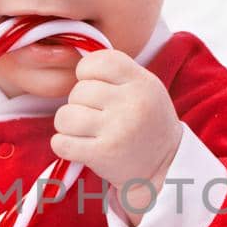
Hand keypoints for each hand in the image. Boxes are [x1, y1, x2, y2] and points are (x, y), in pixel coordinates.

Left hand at [50, 48, 181, 221]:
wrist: (165, 166)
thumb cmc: (148, 122)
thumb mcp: (145, 88)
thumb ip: (117, 73)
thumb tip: (76, 60)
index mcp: (142, 82)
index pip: (98, 61)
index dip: (86, 72)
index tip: (93, 85)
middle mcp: (131, 103)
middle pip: (78, 91)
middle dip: (79, 104)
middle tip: (95, 117)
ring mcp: (117, 129)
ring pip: (65, 116)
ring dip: (68, 126)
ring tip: (85, 132)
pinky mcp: (103, 154)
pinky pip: (61, 143)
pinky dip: (63, 145)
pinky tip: (78, 146)